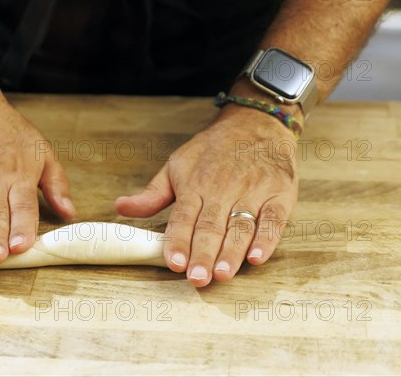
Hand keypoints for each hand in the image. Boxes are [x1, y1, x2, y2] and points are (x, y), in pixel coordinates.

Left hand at [115, 101, 298, 286]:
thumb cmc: (213, 150)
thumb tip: (121, 207)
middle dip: (203, 254)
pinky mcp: (279, 194)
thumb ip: (152, 193)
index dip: (178, 240)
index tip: (173, 262)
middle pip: (211, 226)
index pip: (184, 216)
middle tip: (197, 278)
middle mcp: (224, 188)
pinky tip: (257, 257)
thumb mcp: (177, 165)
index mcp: (196, 184)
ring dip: (232, 251)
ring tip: (222, 273)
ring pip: (241, 225)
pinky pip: (274, 219)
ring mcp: (254, 191)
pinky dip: (267, 239)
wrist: (256, 122)